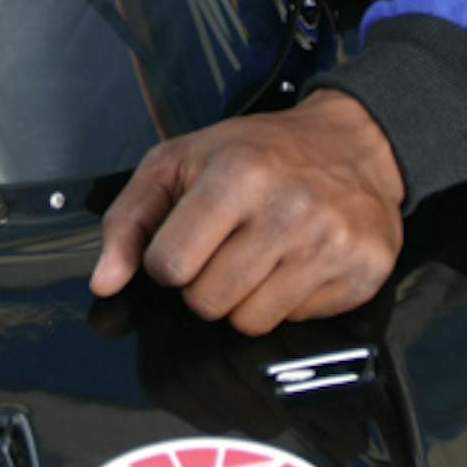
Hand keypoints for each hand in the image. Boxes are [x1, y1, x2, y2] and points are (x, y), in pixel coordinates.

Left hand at [90, 90, 404, 334]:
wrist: (352, 143)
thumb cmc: (257, 152)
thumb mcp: (179, 162)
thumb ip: (128, 219)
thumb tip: (104, 281)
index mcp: (237, 176)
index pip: (169, 267)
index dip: (168, 260)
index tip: (187, 238)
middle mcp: (288, 211)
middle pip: (208, 303)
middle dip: (206, 282)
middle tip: (228, 244)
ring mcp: (329, 245)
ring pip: (250, 323)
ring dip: (245, 297)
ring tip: (262, 252)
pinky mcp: (362, 274)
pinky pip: (296, 323)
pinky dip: (288, 300)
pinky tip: (297, 259)